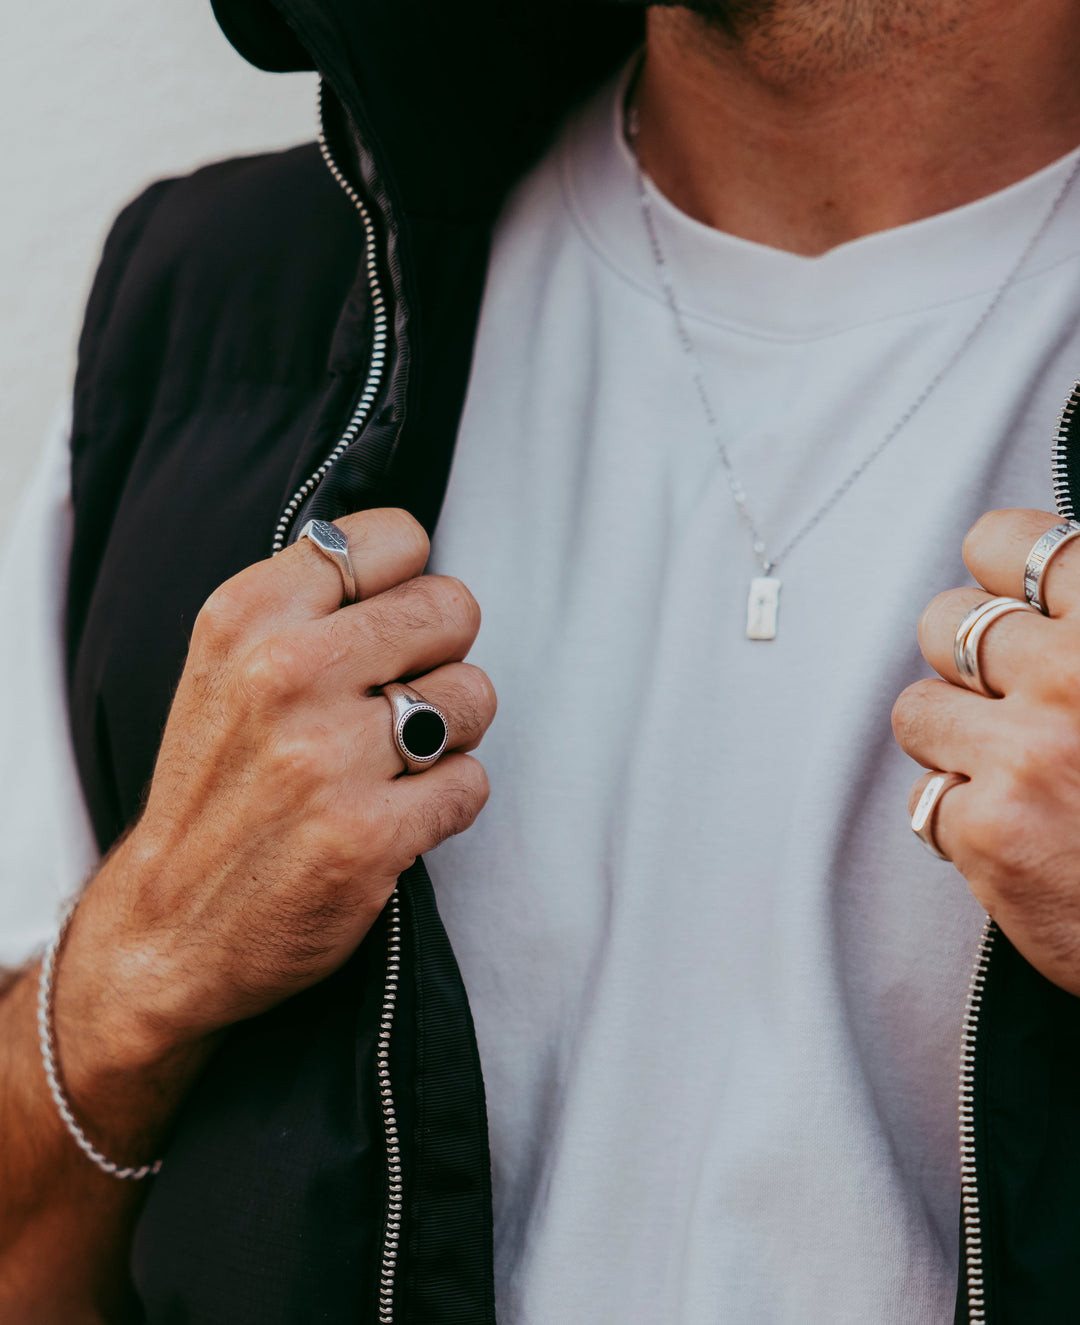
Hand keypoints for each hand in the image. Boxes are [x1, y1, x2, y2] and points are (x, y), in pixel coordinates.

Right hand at [58, 508, 495, 1081]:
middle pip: (454, 608)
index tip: (385, 627)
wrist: (170, 926)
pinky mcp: (368, 835)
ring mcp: (327, 757)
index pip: (399, 537)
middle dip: (441, 656)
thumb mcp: (228, 663)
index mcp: (250, 616)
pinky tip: (396, 815)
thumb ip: (313, 602)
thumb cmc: (219, 784)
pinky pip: (472, 781)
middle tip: (398, 700)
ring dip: (451, 732)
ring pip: (474, 695)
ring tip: (393, 762)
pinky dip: (448, 800)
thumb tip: (419, 559)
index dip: (410, 584)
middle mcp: (285, 674)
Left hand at [893, 508, 1079, 995]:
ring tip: (1009, 771)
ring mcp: (1027, 752)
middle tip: (1009, 698)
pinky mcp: (989, 831)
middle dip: (966, 662)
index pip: (1008, 543)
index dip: (998, 573)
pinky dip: (964, 823)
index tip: (1012, 601)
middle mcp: (1076, 673)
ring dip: (952, 739)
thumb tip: (1044, 586)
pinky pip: (926, 799)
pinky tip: (1021, 840)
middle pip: (944, 622)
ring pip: (917, 708)